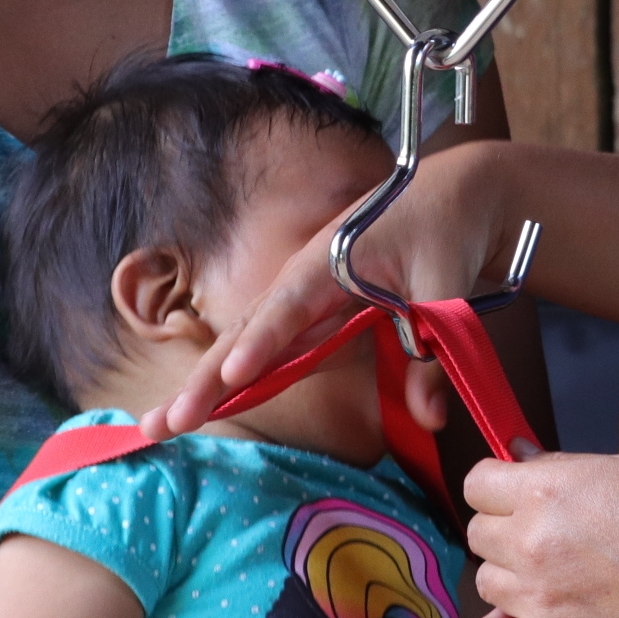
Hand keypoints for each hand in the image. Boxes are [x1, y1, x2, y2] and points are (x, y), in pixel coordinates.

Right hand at [150, 143, 510, 439]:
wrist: (458, 193)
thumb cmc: (447, 225)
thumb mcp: (446, 283)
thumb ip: (432, 349)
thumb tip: (429, 420)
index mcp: (329, 261)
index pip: (287, 308)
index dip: (261, 344)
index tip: (232, 375)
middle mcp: (303, 280)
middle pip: (245, 333)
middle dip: (204, 380)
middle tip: (163, 423)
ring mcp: (303, 298)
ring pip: (245, 345)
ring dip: (206, 385)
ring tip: (161, 424)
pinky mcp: (314, 313)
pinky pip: (271, 350)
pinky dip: (238, 380)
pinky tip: (209, 407)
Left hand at [465, 449, 618, 617]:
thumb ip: (557, 467)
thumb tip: (516, 458)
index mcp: (545, 489)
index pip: (476, 483)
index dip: (497, 486)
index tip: (517, 495)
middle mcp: (531, 541)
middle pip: (479, 533)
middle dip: (506, 529)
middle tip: (549, 537)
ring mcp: (541, 597)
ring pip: (484, 583)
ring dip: (510, 578)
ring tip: (554, 577)